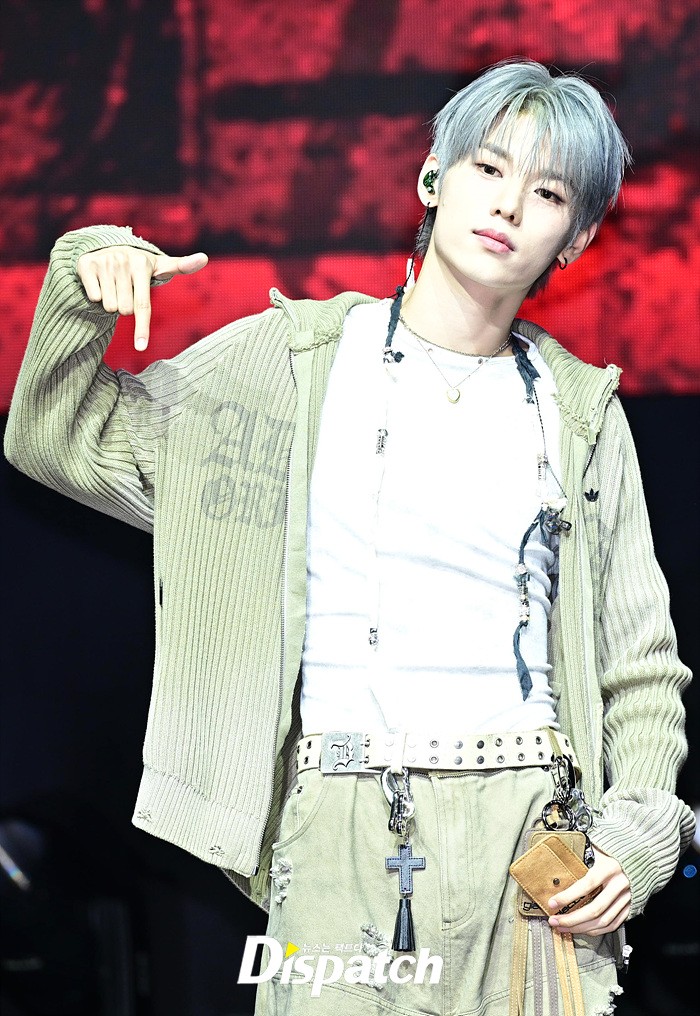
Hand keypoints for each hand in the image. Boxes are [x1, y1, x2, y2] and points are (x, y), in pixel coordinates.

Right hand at [77, 245, 207, 349]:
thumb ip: (182, 265)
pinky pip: (94, 297)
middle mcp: (123, 261)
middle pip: (125, 310)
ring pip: (109, 306)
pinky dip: (96, 296)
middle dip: (125, 307)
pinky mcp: (87, 264)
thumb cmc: (139, 265)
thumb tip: (204, 258)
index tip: (141, 347)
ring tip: (113, 286)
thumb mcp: (160, 265)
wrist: (106, 246)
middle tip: (125, 291)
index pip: (143, 305)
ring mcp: (104, 262)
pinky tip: (100, 283)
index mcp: (143, 264)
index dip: (142, 328)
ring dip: (111, 302)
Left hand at [547, 845, 630, 936]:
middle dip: (572, 919)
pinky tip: (582, 930)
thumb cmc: (616, 851)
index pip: (587, 885)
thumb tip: (559, 858)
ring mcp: (627, 898)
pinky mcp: (631, 907)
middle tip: (554, 921)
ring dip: (581, 928)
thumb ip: (582, 854)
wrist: (642, 857)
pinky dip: (596, 930)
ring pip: (603, 921)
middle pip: (595, 909)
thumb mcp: (599, 848)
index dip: (568, 896)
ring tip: (563, 927)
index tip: (552, 903)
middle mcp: (620, 885)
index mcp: (610, 867)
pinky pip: (613, 924)